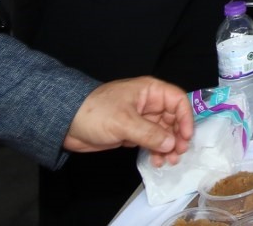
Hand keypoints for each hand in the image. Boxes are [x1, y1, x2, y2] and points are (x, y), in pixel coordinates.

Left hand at [63, 77, 193, 166]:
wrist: (66, 124)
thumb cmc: (96, 114)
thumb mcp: (124, 122)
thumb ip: (150, 133)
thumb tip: (171, 144)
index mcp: (150, 91)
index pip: (177, 100)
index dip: (185, 117)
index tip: (186, 137)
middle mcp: (149, 104)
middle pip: (173, 118)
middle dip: (177, 136)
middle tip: (178, 154)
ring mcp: (141, 119)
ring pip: (163, 132)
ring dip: (168, 147)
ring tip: (169, 162)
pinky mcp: (132, 133)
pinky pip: (151, 141)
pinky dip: (156, 151)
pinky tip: (156, 162)